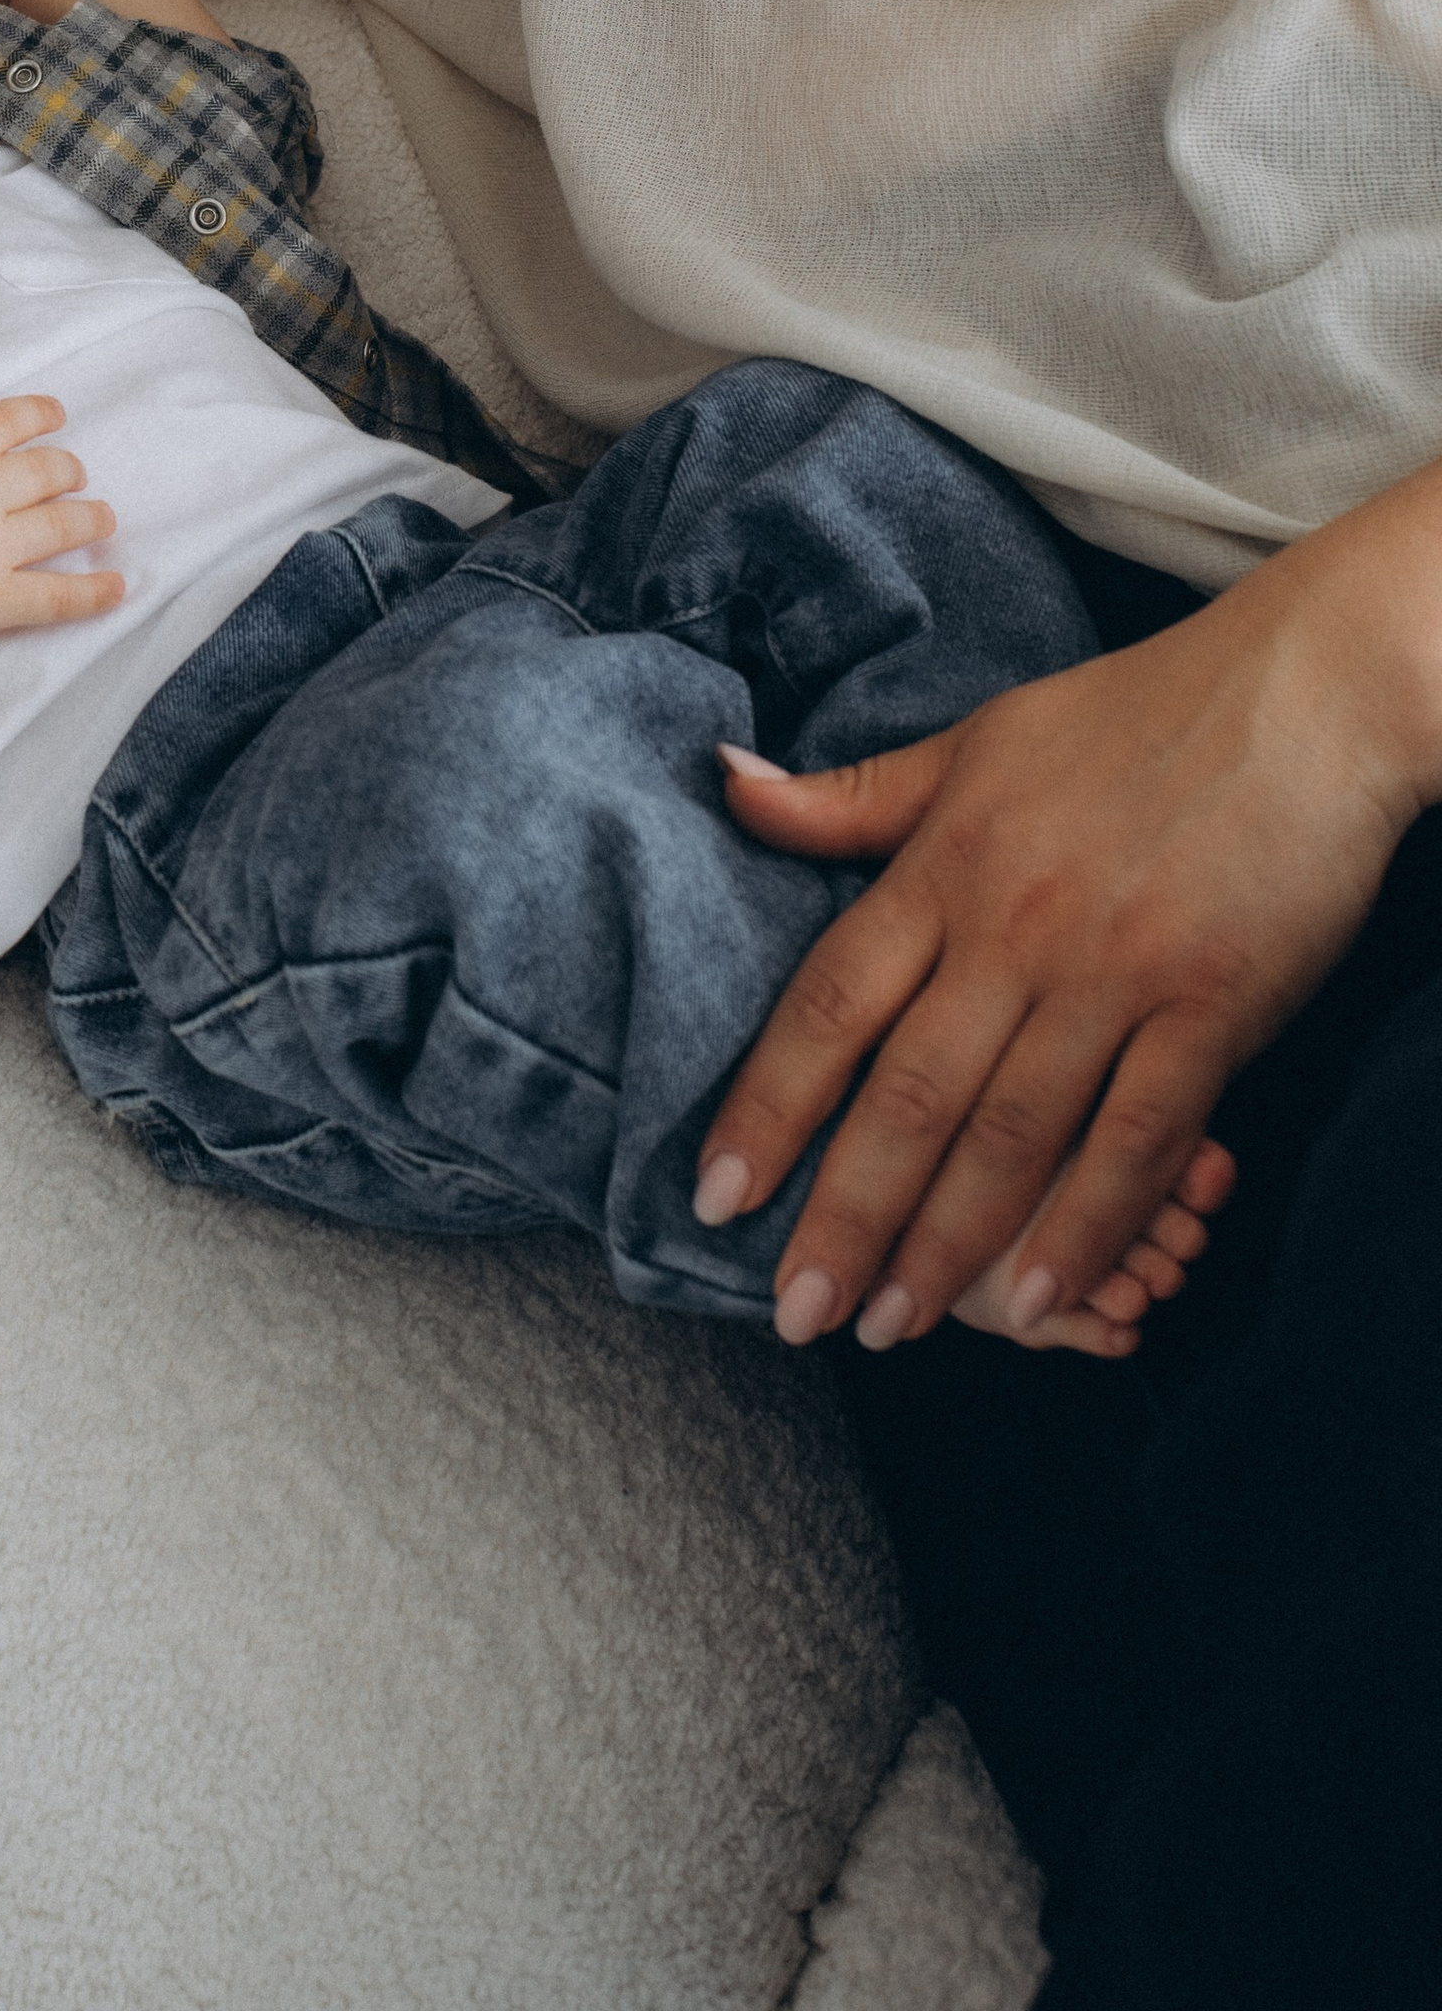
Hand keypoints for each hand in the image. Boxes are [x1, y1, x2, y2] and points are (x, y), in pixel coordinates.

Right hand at [0, 362, 122, 674]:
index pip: (7, 422)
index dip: (40, 412)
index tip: (58, 415)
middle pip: (44, 470)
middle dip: (69, 468)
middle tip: (76, 474)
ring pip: (60, 525)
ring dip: (91, 518)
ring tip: (103, 518)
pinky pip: (55, 597)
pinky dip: (92, 593)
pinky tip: (117, 588)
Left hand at [694, 481, 1441, 1347]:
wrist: (1307, 694)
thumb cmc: (1133, 716)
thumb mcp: (975, 741)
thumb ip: (853, 796)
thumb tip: (726, 785)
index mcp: (945, 863)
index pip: (828, 1003)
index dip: (767, 1106)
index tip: (714, 1196)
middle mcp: (1013, 926)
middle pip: (907, 1093)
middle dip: (844, 1215)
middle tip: (796, 1314)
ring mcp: (1114, 971)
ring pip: (1011, 1133)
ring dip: (947, 1244)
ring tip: (893, 1326)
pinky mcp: (1213, 1007)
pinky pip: (1136, 1137)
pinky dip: (1084, 1226)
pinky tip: (1037, 1298)